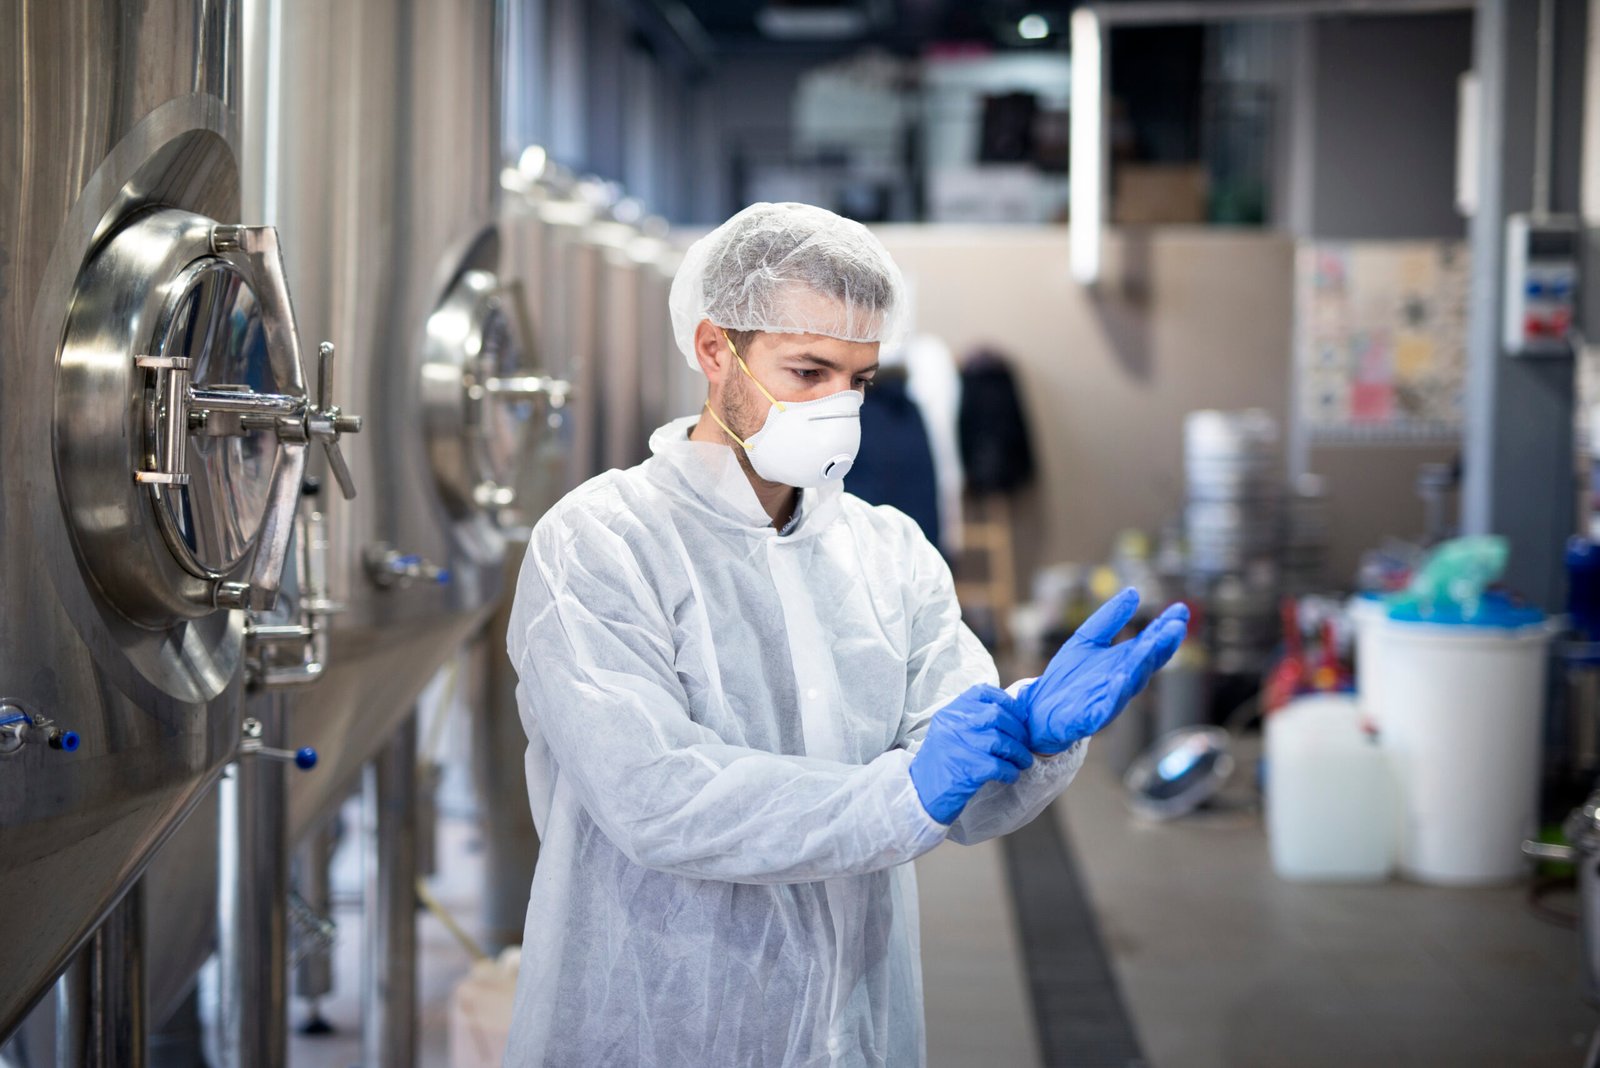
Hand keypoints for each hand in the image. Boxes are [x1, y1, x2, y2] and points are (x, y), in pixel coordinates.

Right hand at [909, 685, 1034, 823]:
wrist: (920, 792)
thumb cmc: (941, 761)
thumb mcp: (949, 731)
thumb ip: (972, 718)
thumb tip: (1012, 715)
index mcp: (950, 711)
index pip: (984, 693)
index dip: (1008, 702)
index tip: (1020, 716)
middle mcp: (953, 724)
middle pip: (997, 715)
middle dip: (1018, 730)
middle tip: (1025, 744)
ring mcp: (958, 745)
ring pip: (1001, 741)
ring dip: (1018, 753)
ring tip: (1022, 761)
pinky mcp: (966, 769)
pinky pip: (999, 765)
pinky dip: (1010, 771)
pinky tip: (1010, 775)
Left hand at [1022, 588, 1188, 754]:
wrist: (1039, 709)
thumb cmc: (1067, 677)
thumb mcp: (1087, 639)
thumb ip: (1109, 619)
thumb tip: (1133, 592)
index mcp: (1124, 663)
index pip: (1150, 645)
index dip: (1165, 628)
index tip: (1180, 610)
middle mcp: (1121, 682)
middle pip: (1145, 663)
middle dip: (1160, 645)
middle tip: (1175, 627)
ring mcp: (1107, 700)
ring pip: (1129, 683)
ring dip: (1141, 665)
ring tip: (1151, 645)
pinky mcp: (1089, 717)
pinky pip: (1105, 707)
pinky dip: (1114, 695)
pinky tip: (1121, 678)